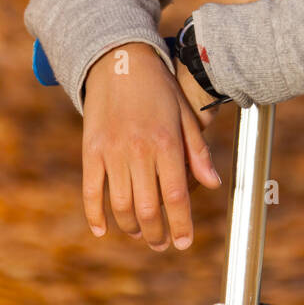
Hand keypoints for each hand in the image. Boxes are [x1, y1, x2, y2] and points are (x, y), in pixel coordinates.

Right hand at [81, 42, 221, 252]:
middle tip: (163, 244)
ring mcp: (111, 151)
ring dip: (131, 228)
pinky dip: (95, 216)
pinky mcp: (90, 150)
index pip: (176, 196)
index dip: (181, 225)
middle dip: (157, 234)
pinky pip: (91, 192)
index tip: (184, 243)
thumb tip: (213, 185)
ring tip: (141, 234)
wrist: (120, 60)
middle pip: (148, 209)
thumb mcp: (184, 114)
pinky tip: (103, 230)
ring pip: (121, 206)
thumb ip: (197, 151)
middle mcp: (138, 150)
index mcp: (166, 142)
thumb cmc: (159, 87)